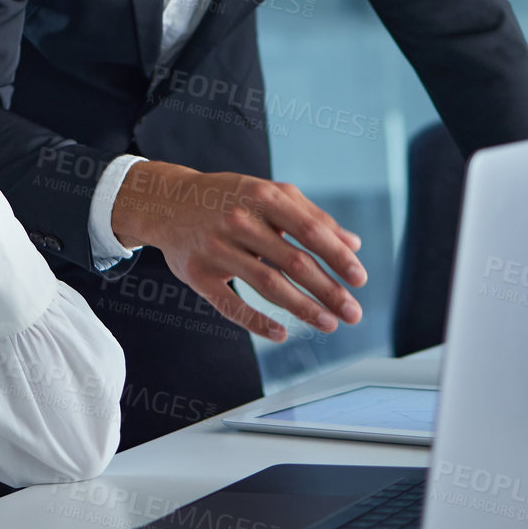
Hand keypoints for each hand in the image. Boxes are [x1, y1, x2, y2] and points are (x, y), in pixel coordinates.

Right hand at [113, 161, 365, 341]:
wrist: (168, 202)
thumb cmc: (229, 198)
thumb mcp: (268, 194)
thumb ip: (312, 216)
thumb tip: (352, 245)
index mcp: (262, 196)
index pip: (309, 231)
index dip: (338, 257)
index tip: (359, 279)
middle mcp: (238, 220)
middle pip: (293, 261)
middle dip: (328, 290)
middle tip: (352, 312)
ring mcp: (216, 248)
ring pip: (267, 284)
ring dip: (302, 308)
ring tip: (328, 323)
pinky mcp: (198, 274)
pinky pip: (230, 303)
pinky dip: (257, 322)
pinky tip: (281, 334)